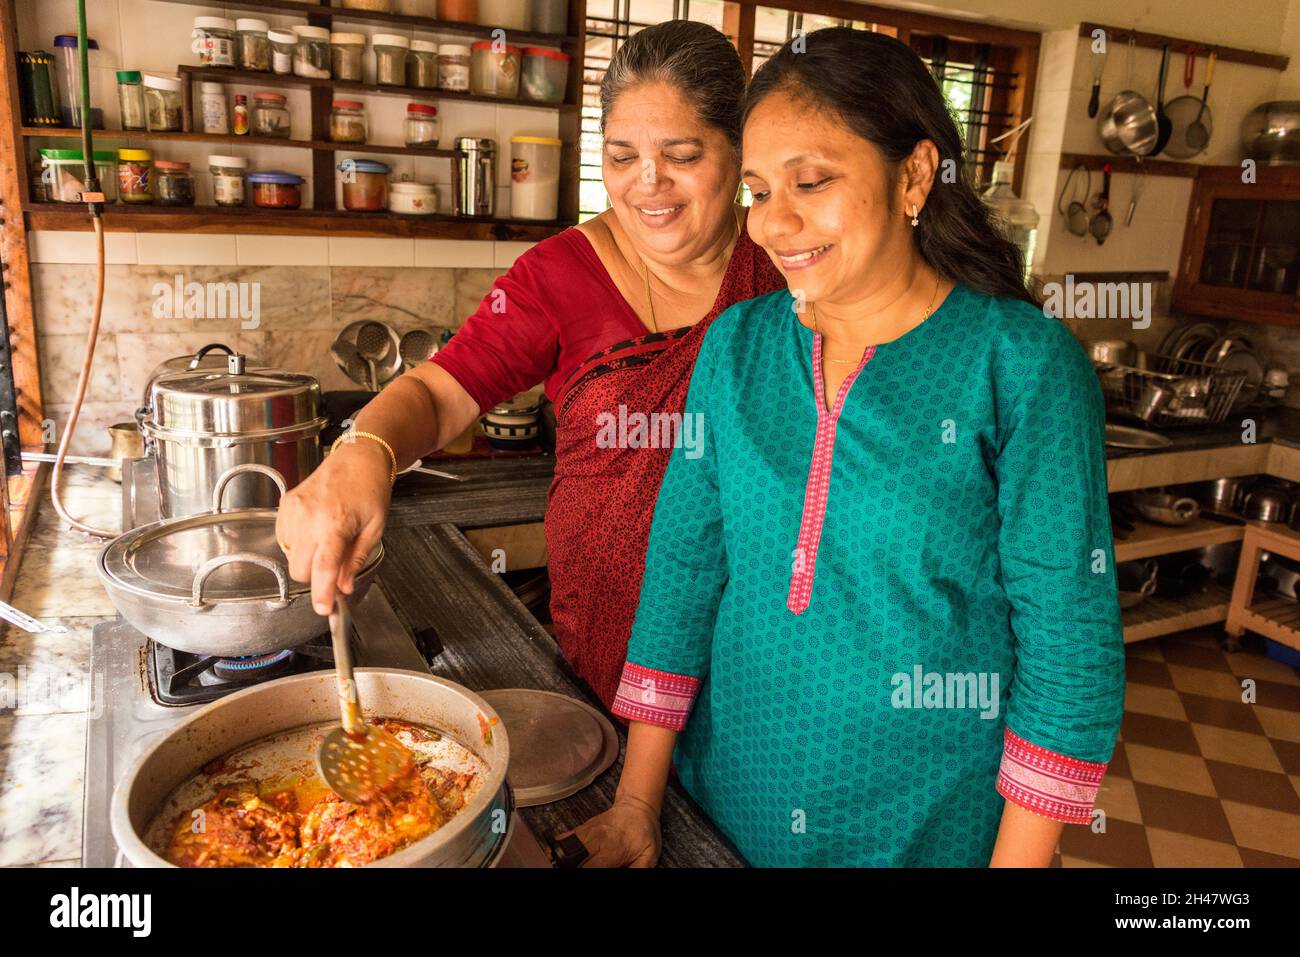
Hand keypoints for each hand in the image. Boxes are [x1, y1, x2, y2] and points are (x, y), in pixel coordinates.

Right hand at [275, 438, 392, 614]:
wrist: (357, 458)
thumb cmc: (370, 489)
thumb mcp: (374, 528)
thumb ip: (356, 560)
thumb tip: (344, 587)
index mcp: (335, 523)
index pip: (322, 568)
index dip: (322, 594)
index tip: (324, 608)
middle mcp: (309, 517)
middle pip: (300, 569)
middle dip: (316, 576)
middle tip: (335, 565)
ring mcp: (293, 510)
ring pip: (290, 556)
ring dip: (307, 558)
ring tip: (327, 538)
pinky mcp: (285, 505)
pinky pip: (284, 538)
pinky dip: (298, 542)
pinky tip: (315, 529)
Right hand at [558, 795, 660, 867]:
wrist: (637, 805)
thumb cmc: (644, 832)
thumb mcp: (648, 856)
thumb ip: (637, 871)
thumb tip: (628, 875)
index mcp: (612, 849)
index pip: (589, 868)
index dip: (584, 871)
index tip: (584, 873)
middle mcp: (595, 840)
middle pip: (574, 860)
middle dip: (571, 866)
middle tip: (573, 869)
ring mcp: (586, 833)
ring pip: (565, 849)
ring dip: (563, 861)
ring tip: (563, 865)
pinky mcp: (581, 829)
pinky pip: (563, 840)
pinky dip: (558, 850)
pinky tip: (557, 858)